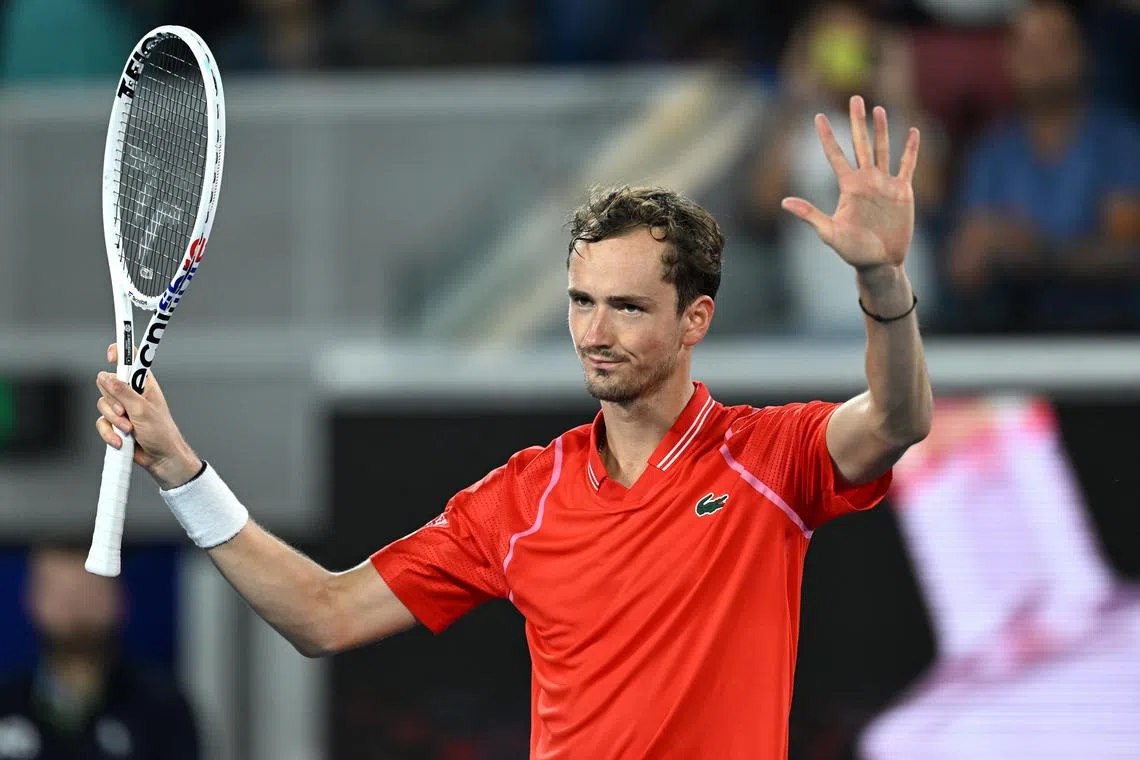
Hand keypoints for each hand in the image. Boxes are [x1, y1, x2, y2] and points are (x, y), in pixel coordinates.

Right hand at [96, 343, 200, 488]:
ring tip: (128, 430)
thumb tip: (106, 377)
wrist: (161, 458)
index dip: (119, 352)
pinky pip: (101, 422)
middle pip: (106, 383)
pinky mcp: (115, 423)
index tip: (110, 356)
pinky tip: (120, 441)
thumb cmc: (160, 432)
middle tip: (126, 413)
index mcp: (144, 383)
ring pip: (102, 404)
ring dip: (113, 421)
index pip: (130, 359)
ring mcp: (122, 407)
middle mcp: (131, 392)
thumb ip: (123, 392)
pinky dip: (108, 433)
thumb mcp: (142, 409)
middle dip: (113, 401)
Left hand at [781, 95, 919, 271]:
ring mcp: (884, 184)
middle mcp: (865, 180)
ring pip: (882, 149)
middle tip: (854, 97)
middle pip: (859, 144)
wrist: (880, 262)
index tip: (818, 116)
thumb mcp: (829, 233)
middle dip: (857, 121)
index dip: (827, 136)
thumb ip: (810, 215)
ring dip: (882, 129)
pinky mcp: (902, 191)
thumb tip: (783, 203)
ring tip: (879, 108)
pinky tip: (912, 131)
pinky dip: (911, 149)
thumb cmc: (853, 251)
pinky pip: (907, 165)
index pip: (835, 155)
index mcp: (847, 186)